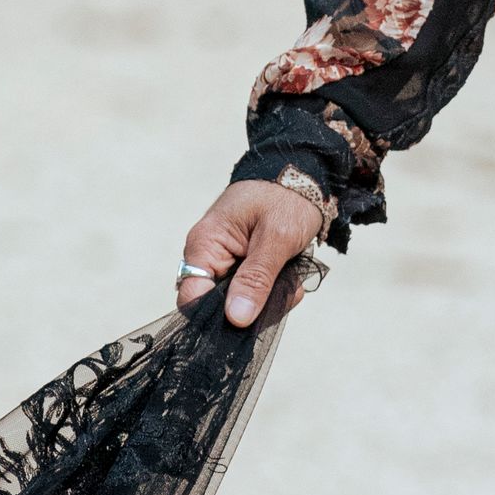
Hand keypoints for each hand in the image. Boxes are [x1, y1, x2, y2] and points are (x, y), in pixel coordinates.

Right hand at [178, 179, 323, 327]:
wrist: (302, 174)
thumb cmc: (285, 197)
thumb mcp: (276, 238)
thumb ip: (256, 279)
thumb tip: (236, 318)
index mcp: (205, 245)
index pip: (191, 298)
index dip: (215, 317)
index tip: (249, 320)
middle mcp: (208, 255)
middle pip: (216, 306)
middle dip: (253, 307)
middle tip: (285, 294)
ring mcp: (224, 261)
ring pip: (238, 302)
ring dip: (268, 298)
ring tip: (292, 280)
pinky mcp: (240, 265)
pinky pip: (251, 291)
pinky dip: (272, 291)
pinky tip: (290, 277)